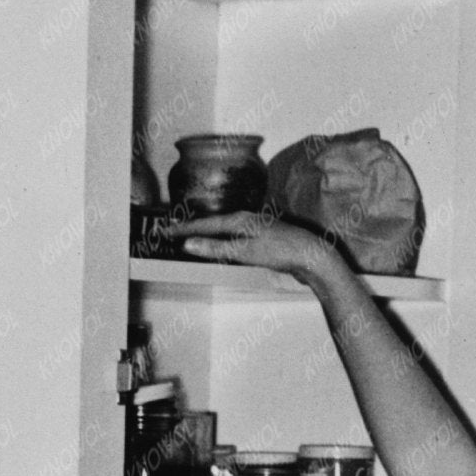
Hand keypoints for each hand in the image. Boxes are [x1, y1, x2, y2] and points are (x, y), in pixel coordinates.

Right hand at [176, 213, 349, 291]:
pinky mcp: (262, 238)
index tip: (164, 230)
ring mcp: (255, 227)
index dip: (183, 229)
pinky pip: (233, 236)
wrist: (310, 256)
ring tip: (190, 236)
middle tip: (170, 231)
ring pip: (223, 229)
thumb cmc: (280, 252)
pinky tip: (220, 245)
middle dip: (191, 228)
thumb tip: (188, 243)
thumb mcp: (244, 251)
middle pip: (211, 223)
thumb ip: (215, 248)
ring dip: (205, 233)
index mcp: (238, 219)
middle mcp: (245, 219)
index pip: (203, 225)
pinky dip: (220, 239)